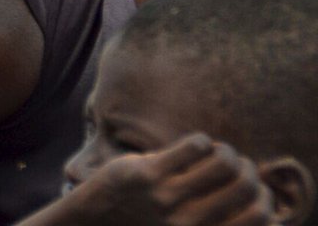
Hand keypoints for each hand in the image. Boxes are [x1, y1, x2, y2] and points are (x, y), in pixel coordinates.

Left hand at [58, 134, 273, 225]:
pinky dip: (203, 142)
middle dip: (247, 169)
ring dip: (227, 151)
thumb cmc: (146, 225)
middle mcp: (188, 222)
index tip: (254, 187)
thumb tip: (261, 208)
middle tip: (236, 164)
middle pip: (246, 185)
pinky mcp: (146, 172)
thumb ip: (216, 223)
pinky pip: (193, 147)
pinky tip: (195, 145)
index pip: (261, 217)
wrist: (93, 223)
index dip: (265, 197)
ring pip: (223, 163)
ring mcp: (167, 196)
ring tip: (217, 151)